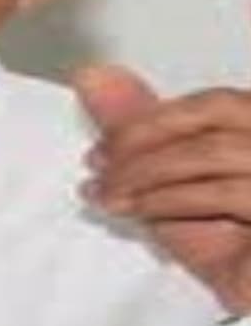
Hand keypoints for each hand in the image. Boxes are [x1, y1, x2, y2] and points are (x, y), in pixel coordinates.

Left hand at [75, 64, 250, 312]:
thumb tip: (94, 76)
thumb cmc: (230, 250)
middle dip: (141, 141)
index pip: (214, 104)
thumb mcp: (173, 183)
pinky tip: (135, 210)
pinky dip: (166, 199)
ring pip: (209, 153)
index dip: (152, 118)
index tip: (104, 143)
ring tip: (106, 196)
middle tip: (96, 165)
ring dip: (144, 175)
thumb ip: (138, 130)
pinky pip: (222, 192)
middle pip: (213, 119)